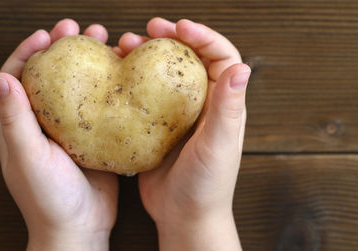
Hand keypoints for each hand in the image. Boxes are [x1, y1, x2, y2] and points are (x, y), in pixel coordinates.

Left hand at [0, 19, 117, 250]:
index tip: (48, 34)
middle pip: (52, 76)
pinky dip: (112, 88)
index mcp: (22, 125)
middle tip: (83, 29)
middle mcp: (46, 123)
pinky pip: (103, 107)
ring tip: (110, 44)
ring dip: (92, 64)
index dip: (30, 51)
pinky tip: (126, 77)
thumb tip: (1, 77)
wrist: (80, 228)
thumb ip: (15, 118)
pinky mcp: (97, 139)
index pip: (18, 77)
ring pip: (81, 88)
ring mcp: (73, 131)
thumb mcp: (28, 156)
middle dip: (65, 49)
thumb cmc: (47, 198)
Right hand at [115, 17, 249, 250]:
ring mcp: (178, 113)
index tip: (180, 26)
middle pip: (190, 57)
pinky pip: (143, 94)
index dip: (203, 36)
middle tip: (148, 28)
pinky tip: (114, 73)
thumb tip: (242, 67)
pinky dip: (130, 79)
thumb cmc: (208, 185)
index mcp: (223, 103)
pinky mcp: (156, 125)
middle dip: (171, 37)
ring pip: (163, 73)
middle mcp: (202, 103)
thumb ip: (228, 107)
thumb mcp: (218, 144)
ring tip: (125, 45)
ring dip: (146, 55)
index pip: (221, 56)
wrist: (184, 217)